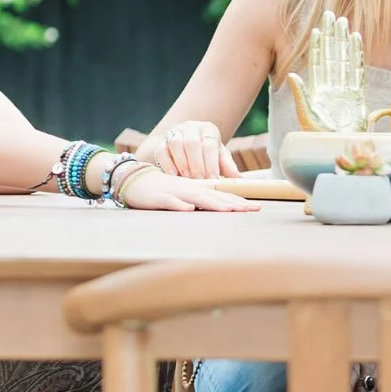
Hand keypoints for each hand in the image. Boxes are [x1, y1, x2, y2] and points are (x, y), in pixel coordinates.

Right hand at [121, 166, 254, 212]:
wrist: (135, 181)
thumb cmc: (162, 190)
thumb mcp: (184, 194)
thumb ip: (201, 200)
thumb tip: (222, 207)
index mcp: (197, 189)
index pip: (221, 196)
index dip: (238, 201)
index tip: (256, 207)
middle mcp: (189, 189)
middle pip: (214, 197)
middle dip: (234, 203)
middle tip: (253, 209)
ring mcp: (174, 193)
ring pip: (196, 197)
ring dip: (213, 204)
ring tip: (230, 210)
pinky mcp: (159, 198)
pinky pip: (170, 202)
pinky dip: (180, 205)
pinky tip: (190, 209)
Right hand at [138, 120, 240, 178]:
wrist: (186, 147)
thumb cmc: (207, 154)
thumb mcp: (218, 157)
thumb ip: (227, 166)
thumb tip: (238, 178)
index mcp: (208, 130)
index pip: (210, 144)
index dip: (211, 162)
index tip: (213, 178)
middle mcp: (191, 127)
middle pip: (192, 143)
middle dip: (196, 164)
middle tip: (200, 180)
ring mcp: (175, 133)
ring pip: (176, 144)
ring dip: (182, 163)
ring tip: (188, 178)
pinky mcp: (161, 142)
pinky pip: (162, 150)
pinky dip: (167, 164)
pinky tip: (173, 175)